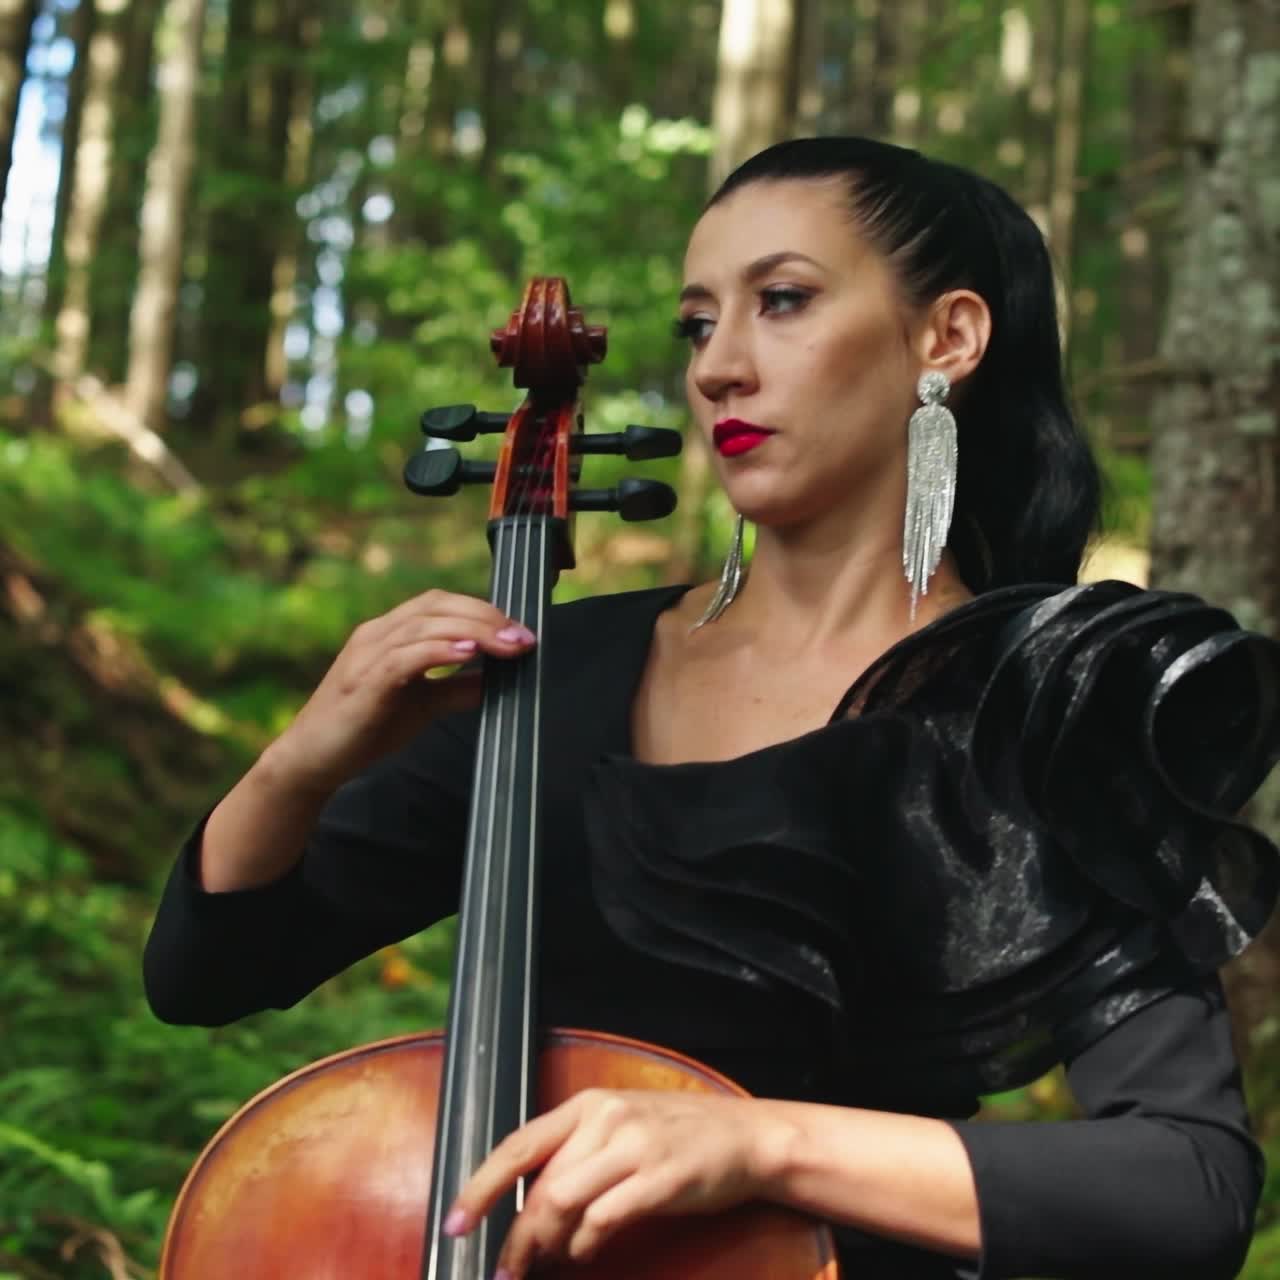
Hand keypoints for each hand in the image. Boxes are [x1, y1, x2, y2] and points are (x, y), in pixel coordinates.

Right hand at [264, 588, 535, 794]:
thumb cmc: (364, 729)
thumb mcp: (422, 705)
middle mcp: (376, 635)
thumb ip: (455, 688)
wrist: (311, 762)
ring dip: (473, 631)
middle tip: (523, 637)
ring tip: (508, 644)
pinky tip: (468, 654)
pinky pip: (405, 657)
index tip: (519, 630)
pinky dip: (439, 651)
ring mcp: (366, 656)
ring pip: (424, 625)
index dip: (482, 610)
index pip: (440, 603)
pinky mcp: (363, 684)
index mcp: (389, 633)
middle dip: (485, 616)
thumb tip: (497, 680)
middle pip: (437, 606)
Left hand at [445, 1089, 785, 1276]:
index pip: (518, 1145)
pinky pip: (602, 1220)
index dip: (479, 1187)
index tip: (454, 1224)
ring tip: (547, 1263)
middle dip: (515, 1236)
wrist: (745, 1137)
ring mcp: (634, 1147)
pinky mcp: (659, 1178)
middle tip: (506, 1270)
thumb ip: (576, 1155)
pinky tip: (584, 1253)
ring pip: (562, 1203)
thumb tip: (528, 1205)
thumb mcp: (621, 1128)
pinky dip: (584, 1246)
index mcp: (588, 1105)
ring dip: (546, 1245)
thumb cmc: (679, 1136)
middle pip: (539, 1186)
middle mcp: (606, 1119)